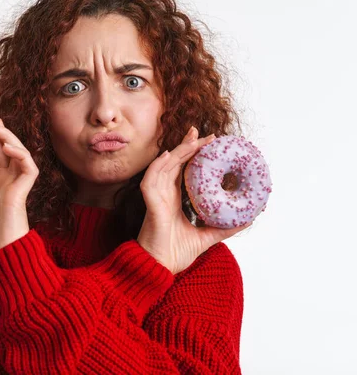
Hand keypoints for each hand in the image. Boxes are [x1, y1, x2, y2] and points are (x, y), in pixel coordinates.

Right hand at [137, 126, 251, 274]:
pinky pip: (151, 180)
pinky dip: (158, 166)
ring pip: (164, 166)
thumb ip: (224, 228)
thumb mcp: (206, 237)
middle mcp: (164, 195)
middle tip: (202, 132)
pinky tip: (168, 155)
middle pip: (173, 163)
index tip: (208, 143)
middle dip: (187, 145)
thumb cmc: (175, 253)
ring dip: (178, 151)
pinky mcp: (150, 204)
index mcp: (174, 200)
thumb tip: (248, 220)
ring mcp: (156, 198)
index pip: (182, 170)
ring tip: (193, 139)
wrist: (160, 267)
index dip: (192, 155)